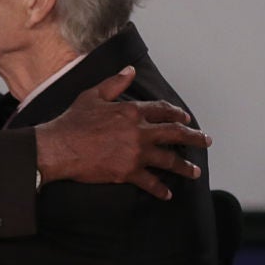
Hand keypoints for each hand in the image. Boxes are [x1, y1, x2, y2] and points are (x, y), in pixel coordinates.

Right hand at [33, 65, 211, 199]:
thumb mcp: (93, 95)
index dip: (178, 113)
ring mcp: (136, 153)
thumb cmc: (72, 121)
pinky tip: (168, 194)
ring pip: (169, 160)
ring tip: (195, 172)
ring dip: (185, 166)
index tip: (187, 118)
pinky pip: (150, 182)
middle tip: (206, 141)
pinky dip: (160, 189)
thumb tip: (130, 71)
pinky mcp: (128, 172)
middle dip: (194, 138)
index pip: (163, 110)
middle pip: (175, 134)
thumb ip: (115, 82)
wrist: (59, 147)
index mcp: (132, 111)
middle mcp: (139, 131)